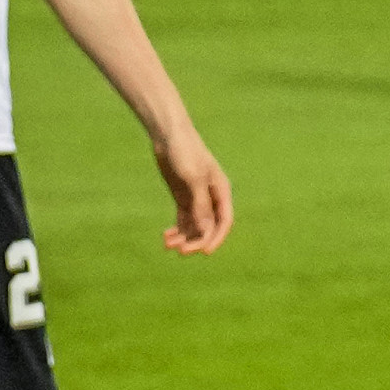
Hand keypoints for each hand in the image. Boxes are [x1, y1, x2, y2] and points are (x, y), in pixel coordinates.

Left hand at [152, 130, 232, 255]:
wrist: (168, 136)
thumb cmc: (185, 152)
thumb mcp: (193, 178)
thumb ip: (199, 203)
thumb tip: (205, 229)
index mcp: (221, 191)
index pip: (224, 221)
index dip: (216, 238)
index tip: (205, 252)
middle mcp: (210, 197)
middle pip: (208, 227)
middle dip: (196, 240)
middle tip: (180, 251)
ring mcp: (196, 198)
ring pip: (194, 225)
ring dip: (184, 237)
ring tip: (167, 244)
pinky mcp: (182, 197)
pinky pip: (183, 219)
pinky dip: (176, 230)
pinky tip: (166, 237)